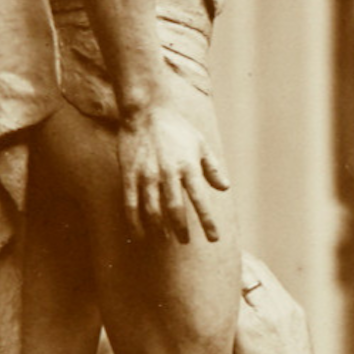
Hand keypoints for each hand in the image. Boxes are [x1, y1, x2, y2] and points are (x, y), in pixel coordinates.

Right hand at [116, 103, 229, 242]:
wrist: (145, 111)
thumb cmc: (176, 128)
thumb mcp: (200, 144)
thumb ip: (212, 168)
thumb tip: (224, 188)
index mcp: (188, 166)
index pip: (200, 200)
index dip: (207, 222)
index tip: (214, 238)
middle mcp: (168, 173)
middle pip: (175, 210)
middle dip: (181, 229)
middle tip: (184, 241)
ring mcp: (146, 175)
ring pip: (152, 211)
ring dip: (159, 229)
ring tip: (165, 238)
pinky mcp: (129, 176)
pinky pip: (131, 205)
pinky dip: (135, 224)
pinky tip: (140, 235)